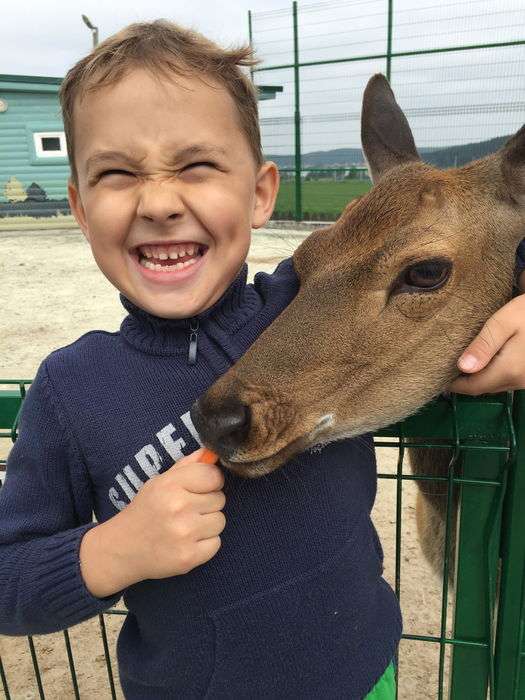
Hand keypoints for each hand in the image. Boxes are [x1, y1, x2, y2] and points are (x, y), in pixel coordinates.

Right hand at [80, 447, 225, 596]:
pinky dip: (205, 544)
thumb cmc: (144, 511)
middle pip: (220, 499)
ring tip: (187, 527)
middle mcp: (179, 507)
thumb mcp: (159, 481)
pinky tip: (187, 542)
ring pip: (220, 521)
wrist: (121, 549)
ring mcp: (185, 534)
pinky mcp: (189, 557)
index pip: (213, 475)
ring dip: (208, 524)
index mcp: (171, 485)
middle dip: (207, 504)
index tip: (201, 488)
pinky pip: (216, 543)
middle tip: (187, 511)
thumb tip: (211, 452)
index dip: (211, 481)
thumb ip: (187, 465)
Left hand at [450, 294, 524, 394]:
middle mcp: (519, 381)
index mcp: (508, 371)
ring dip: (481, 377)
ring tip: (465, 361)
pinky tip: (488, 359)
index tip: (438, 376)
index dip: (453, 385)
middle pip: (484, 388)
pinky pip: (509, 380)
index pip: (473, 387)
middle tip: (447, 367)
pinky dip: (495, 373)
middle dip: (465, 381)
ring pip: (496, 385)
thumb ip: (483, 345)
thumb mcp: (504, 323)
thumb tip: (462, 367)